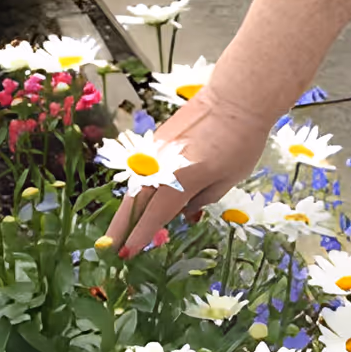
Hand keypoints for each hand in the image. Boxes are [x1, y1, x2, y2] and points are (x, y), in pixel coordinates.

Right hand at [107, 86, 270, 256]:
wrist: (236, 97)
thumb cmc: (241, 141)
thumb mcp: (229, 179)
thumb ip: (202, 198)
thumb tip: (183, 209)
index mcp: (180, 181)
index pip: (154, 216)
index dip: (140, 237)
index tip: (127, 254)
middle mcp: (161, 166)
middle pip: (134, 202)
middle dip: (121, 227)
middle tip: (109, 247)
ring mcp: (156, 150)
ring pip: (135, 185)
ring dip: (126, 208)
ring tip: (118, 229)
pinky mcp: (158, 137)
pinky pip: (143, 169)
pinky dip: (138, 187)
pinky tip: (139, 198)